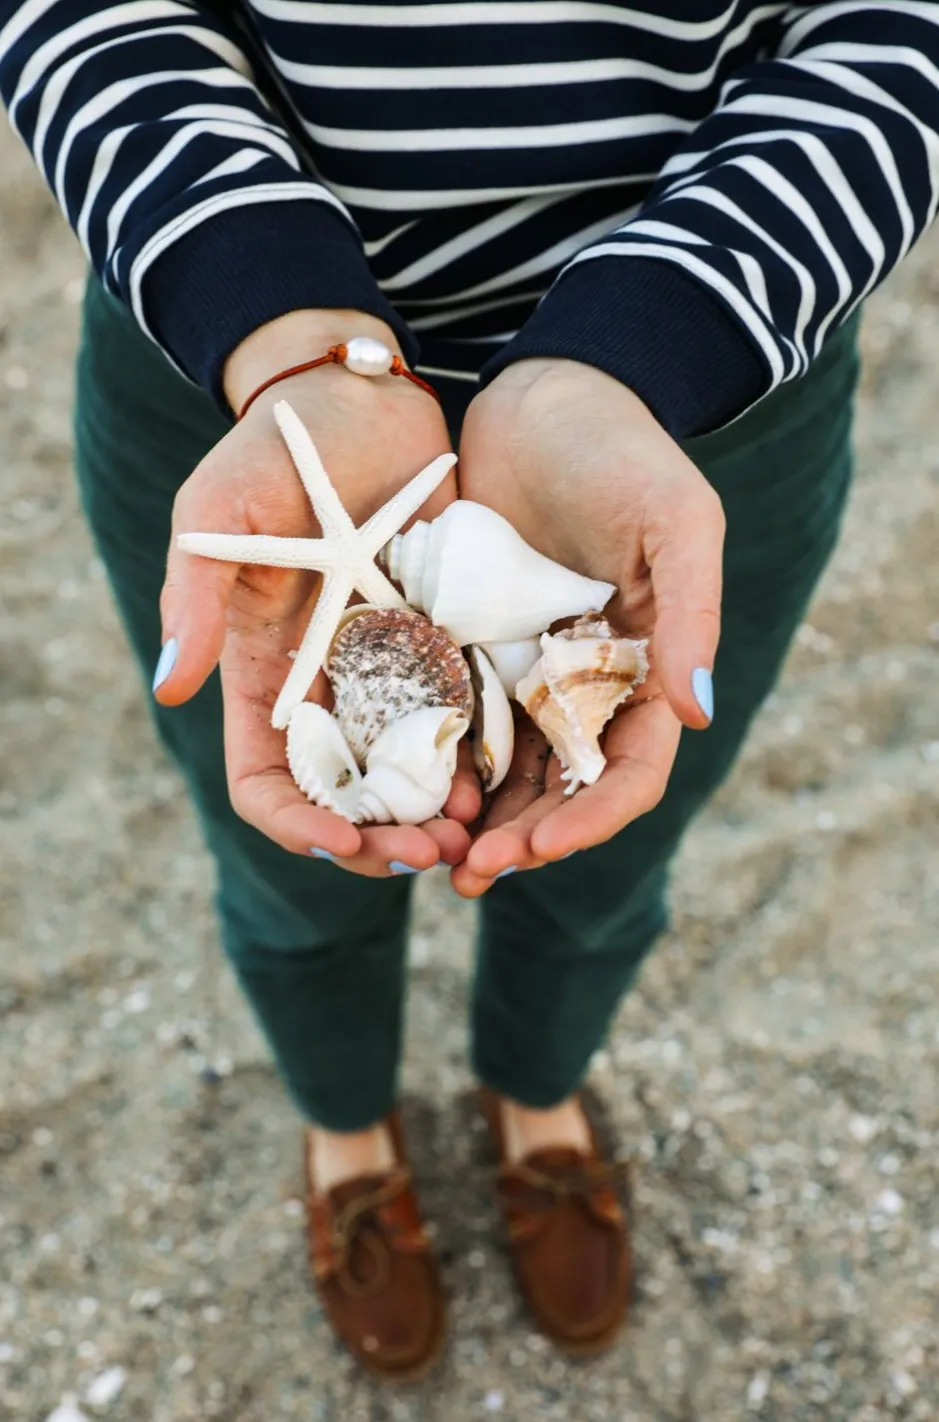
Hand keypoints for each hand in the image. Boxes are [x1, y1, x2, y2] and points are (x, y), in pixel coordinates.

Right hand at [154, 309, 480, 875]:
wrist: (362, 399)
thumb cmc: (279, 448)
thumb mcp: (220, 508)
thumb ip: (194, 593)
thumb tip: (168, 687)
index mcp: (263, 674)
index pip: (268, 781)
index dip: (299, 823)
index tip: (343, 840)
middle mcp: (327, 688)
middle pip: (346, 797)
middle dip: (379, 836)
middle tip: (430, 854)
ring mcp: (390, 672)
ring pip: (410, 775)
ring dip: (435, 816)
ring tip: (475, 832)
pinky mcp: (446, 646)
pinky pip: (463, 721)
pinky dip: (478, 760)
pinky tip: (505, 776)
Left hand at [451, 357, 724, 896]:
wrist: (547, 394)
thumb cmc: (623, 450)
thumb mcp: (675, 520)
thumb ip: (692, 613)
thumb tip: (697, 714)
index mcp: (646, 668)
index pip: (630, 769)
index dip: (591, 818)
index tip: (540, 848)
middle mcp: (588, 683)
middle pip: (562, 788)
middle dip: (525, 838)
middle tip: (471, 871)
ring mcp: (527, 670)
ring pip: (506, 770)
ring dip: (476, 820)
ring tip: (430, 854)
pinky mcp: (473, 647)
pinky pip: (454, 719)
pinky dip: (436, 762)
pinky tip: (401, 788)